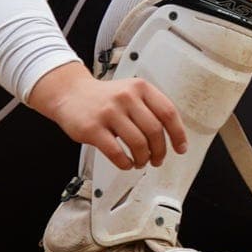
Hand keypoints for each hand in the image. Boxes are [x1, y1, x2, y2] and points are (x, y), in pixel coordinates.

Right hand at [30, 62, 186, 170]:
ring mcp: (109, 112)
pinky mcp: (92, 128)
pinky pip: (116, 152)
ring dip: (143, 158)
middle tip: (158, 160)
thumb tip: (172, 134)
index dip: (178, 134)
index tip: (180, 148)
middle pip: (154, 130)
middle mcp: (127, 97)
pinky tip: (126, 163)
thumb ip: (150, 107)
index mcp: (141, 88)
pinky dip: (125, 163)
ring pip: (137, 143)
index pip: (168, 112)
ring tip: (141, 162)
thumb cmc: (105, 97)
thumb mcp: (132, 91)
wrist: (71, 94)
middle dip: (160, 151)